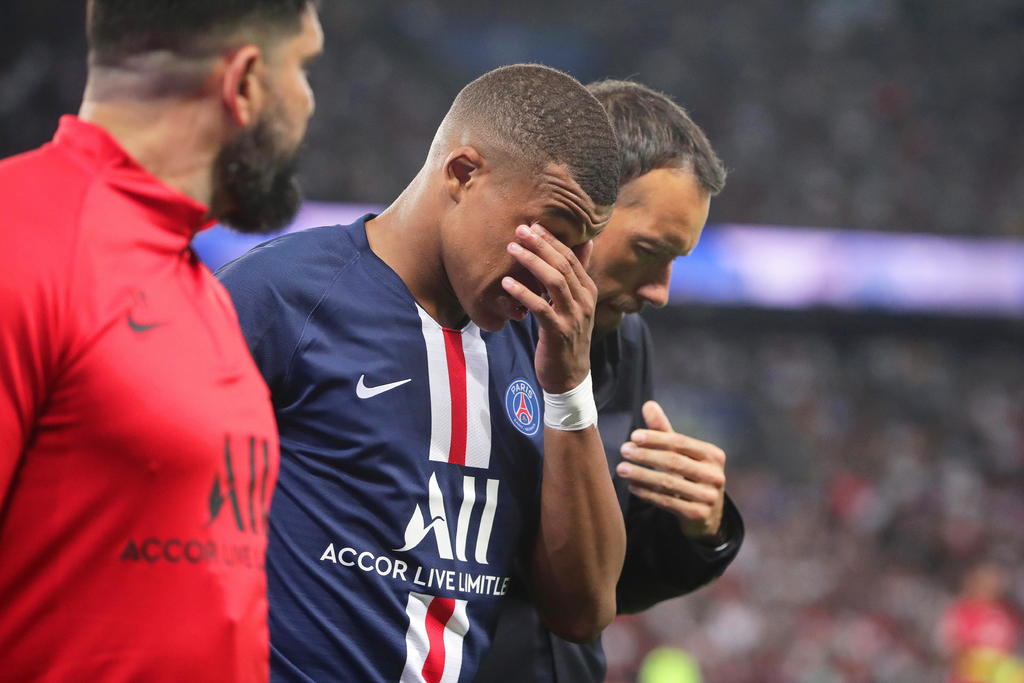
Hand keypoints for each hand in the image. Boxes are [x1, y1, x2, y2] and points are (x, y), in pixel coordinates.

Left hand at [502, 223, 595, 393]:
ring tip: (512, 249)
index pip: (572, 258)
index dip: (552, 240)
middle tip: (520, 229)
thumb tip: (585, 243)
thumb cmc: (567, 335)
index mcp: (588, 291)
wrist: (569, 376)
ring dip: (532, 262)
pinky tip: (507, 283)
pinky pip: (540, 307)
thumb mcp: (576, 304)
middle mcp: (584, 301)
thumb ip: (576, 276)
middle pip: (563, 265)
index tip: (533, 225)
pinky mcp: (558, 332)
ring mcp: (573, 317)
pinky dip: (523, 293)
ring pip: (554, 281)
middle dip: (541, 245)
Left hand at [615, 400, 726, 539]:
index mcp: (713, 455)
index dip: (657, 438)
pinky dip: (647, 493)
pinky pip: (668, 502)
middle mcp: (715, 475)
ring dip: (642, 474)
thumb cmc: (690, 476)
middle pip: (675, 462)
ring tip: (621, 468)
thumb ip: (664, 431)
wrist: (707, 515)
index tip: (634, 436)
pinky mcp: (699, 515)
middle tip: (624, 450)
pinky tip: (632, 486)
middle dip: (646, 455)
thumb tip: (648, 405)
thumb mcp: (681, 453)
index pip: (681, 442)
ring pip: (669, 483)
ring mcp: (709, 497)